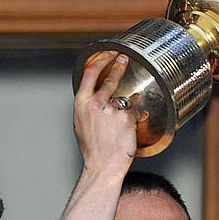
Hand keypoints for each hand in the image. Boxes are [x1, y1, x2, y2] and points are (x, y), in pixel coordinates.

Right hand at [73, 51, 135, 171]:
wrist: (103, 166)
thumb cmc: (93, 150)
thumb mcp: (82, 124)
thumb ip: (90, 108)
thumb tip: (98, 98)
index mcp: (81, 104)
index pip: (90, 73)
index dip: (102, 60)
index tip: (109, 53)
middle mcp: (95, 104)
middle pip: (110, 80)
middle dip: (119, 66)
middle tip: (124, 60)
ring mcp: (111, 110)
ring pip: (125, 99)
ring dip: (130, 102)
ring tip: (134, 102)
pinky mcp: (126, 118)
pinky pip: (136, 113)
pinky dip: (137, 117)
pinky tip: (134, 124)